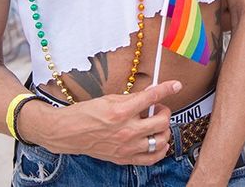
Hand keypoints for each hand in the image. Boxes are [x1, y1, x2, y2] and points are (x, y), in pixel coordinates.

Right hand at [25, 81, 181, 163]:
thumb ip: (132, 98)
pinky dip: (160, 150)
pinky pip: (152, 158)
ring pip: (161, 141)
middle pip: (161, 121)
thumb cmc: (86, 113)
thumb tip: (151, 93)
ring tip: (157, 124)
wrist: (69, 133)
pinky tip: (158, 142)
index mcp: (121, 112)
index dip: (167, 89)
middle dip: (164, 111)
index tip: (176, 85)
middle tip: (158, 108)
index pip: (151, 98)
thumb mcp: (109, 99)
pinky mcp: (124, 158)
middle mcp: (126, 131)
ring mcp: (126, 147)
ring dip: (164, 130)